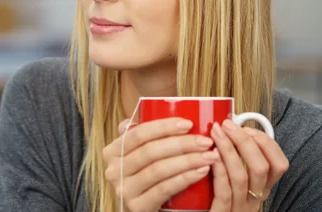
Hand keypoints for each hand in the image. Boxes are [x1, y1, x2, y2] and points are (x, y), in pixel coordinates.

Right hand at [103, 118, 219, 211]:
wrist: (144, 210)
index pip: (139, 134)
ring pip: (159, 169)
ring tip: (209, 155)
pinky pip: (164, 189)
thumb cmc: (144, 176)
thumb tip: (136, 118)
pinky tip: (201, 171)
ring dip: (188, 160)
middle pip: (150, 151)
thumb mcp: (135, 156)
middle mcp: (113, 170)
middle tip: (205, 141)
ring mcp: (124, 190)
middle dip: (182, 144)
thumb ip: (134, 138)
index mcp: (111, 152)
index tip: (189, 123)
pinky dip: (185, 178)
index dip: (164, 127)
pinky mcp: (137, 207)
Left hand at [210, 120, 289, 211]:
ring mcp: (240, 209)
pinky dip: (219, 171)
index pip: (279, 164)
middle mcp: (255, 199)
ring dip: (228, 150)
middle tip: (227, 125)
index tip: (247, 128)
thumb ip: (237, 160)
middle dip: (245, 141)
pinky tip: (211, 157)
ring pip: (242, 176)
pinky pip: (224, 192)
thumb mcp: (235, 181)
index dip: (266, 143)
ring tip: (215, 133)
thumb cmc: (218, 201)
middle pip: (261, 167)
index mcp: (261, 189)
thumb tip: (230, 129)